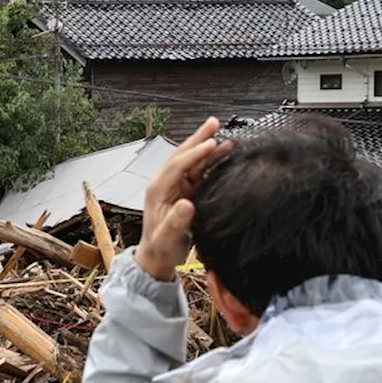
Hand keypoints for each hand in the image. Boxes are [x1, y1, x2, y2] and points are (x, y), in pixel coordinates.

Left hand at [135, 117, 232, 280]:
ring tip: (224, 135)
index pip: (177, 165)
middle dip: (199, 139)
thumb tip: (186, 205)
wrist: (157, 259)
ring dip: (207, 148)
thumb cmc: (160, 249)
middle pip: (183, 155)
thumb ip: (176, 222)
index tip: (211, 144)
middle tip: (214, 122)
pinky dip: (211, 162)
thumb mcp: (167, 238)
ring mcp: (176, 187)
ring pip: (193, 162)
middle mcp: (166, 184)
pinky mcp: (186, 193)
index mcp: (158, 190)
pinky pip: (199, 172)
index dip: (194, 154)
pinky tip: (223, 155)